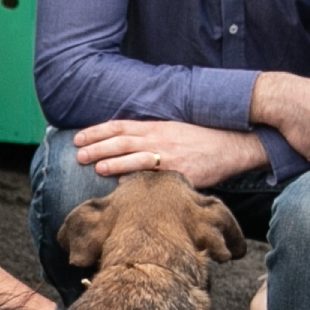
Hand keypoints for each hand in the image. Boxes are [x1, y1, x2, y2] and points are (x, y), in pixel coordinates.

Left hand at [72, 115, 271, 185]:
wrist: (231, 145)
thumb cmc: (201, 140)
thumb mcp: (172, 131)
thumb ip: (149, 137)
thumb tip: (125, 145)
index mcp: (155, 127)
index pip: (119, 126)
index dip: (97, 131)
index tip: (79, 137)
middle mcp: (158, 139)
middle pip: (121, 141)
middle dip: (97, 146)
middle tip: (78, 153)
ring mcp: (168, 155)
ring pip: (135, 156)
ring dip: (113, 161)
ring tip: (95, 165)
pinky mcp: (179, 171)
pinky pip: (154, 175)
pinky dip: (137, 178)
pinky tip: (122, 183)